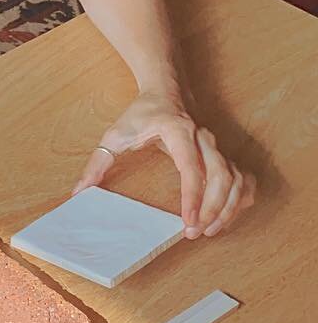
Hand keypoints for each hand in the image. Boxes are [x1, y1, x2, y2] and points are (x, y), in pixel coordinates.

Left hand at [72, 92, 254, 238]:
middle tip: (196, 232)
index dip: (192, 195)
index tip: (188, 220)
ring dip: (228, 207)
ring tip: (210, 230)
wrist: (166, 89)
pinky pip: (242, 176)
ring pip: (236, 178)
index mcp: (178, 131)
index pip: (191, 167)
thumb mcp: (114, 135)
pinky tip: (230, 214)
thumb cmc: (141, 113)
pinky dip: (240, 197)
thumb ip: (97, 163)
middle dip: (212, 208)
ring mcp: (217, 145)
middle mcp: (204, 139)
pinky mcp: (223, 153)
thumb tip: (79, 191)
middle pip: (221, 176)